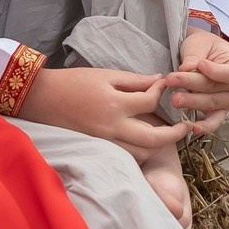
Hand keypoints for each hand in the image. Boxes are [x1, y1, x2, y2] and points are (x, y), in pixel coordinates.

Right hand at [19, 65, 191, 157]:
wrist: (42, 98)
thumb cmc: (73, 82)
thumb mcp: (106, 75)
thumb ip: (134, 81)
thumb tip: (159, 81)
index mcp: (115, 104)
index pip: (150, 101)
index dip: (161, 91)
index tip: (165, 84)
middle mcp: (112, 127)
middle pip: (152, 139)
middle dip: (174, 135)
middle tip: (186, 127)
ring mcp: (105, 141)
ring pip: (141, 152)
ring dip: (157, 144)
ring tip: (166, 133)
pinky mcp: (99, 147)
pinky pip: (126, 153)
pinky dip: (138, 148)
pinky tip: (143, 138)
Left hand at [171, 29, 228, 130]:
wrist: (200, 53)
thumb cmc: (203, 46)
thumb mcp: (200, 44)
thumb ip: (195, 56)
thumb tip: (187, 68)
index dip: (215, 71)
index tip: (200, 64)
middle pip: (213, 89)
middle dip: (191, 84)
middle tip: (171, 80)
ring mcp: (225, 101)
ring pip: (209, 104)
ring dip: (191, 102)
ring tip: (174, 98)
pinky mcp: (215, 111)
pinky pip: (213, 121)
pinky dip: (204, 126)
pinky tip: (193, 129)